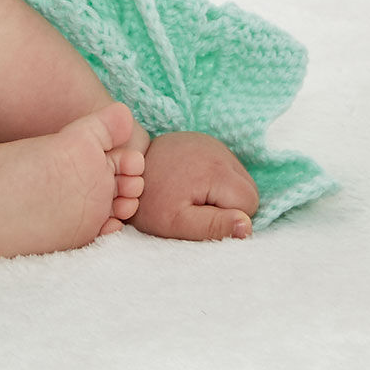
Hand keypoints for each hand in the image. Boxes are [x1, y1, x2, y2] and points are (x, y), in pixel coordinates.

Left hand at [132, 131, 258, 240]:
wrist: (120, 172)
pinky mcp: (202, 142)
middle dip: (227, 205)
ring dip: (221, 194)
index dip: (227, 218)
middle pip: (247, 191)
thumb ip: (214, 227)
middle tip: (193, 207)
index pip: (249, 204)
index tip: (198, 215)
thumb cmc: (147, 203)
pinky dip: (214, 181)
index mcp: (216, 170)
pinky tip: (189, 183)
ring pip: (238, 180)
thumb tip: (247, 227)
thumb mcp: (177, 222)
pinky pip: (225, 168)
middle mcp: (218, 150)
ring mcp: (210, 143)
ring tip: (189, 195)